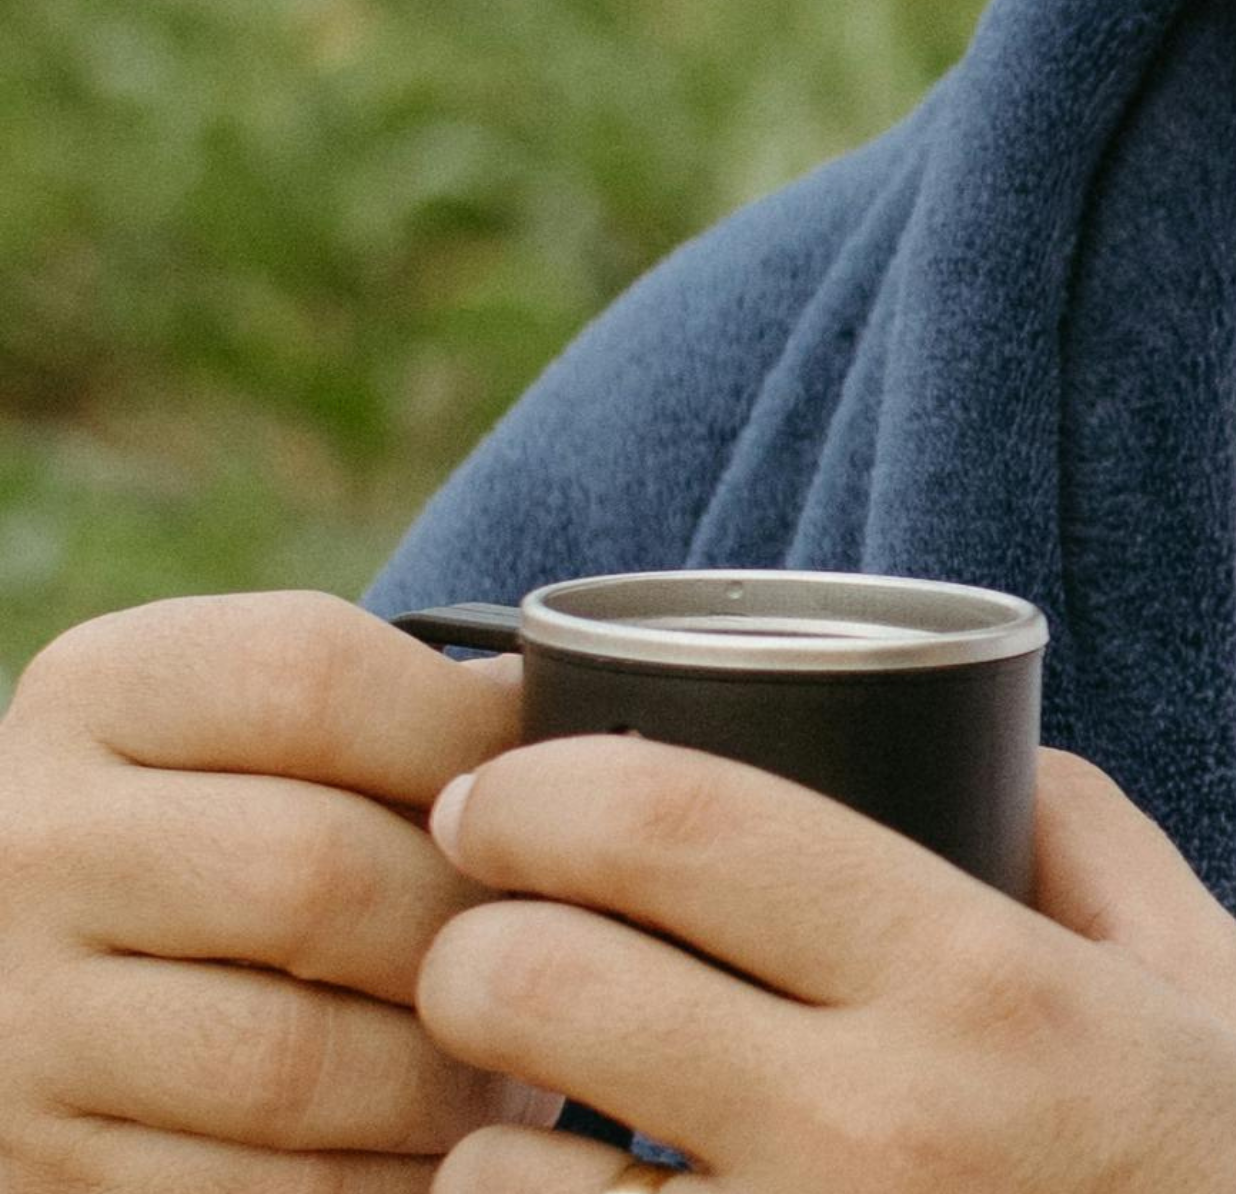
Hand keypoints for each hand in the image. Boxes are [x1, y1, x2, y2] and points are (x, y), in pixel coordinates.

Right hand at [0, 588, 535, 1188]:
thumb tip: (593, 725)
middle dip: (475, 930)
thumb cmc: (237, 842)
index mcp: (101, 693)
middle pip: (317, 875)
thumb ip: (402, 717)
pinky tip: (430, 1147)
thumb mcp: (265, 738)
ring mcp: (19, 1016)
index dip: (471, 736)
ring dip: (442, 1081)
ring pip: (292, 1060)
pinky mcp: (39, 1163)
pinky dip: (381, 1179)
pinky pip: (258, 1187)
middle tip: (567, 957)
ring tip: (509, 1064)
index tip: (554, 793)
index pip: (311, 678)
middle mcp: (32, 844)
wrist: (52, 993)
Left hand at [414, 738, 1235, 1193]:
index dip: (544, 786)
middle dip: (470, 944)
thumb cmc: (1232, 1193)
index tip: (499, 792)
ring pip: (493, 1174)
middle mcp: (868, 1126)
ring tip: (534, 1123)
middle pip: (542, 980)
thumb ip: (1091, 844)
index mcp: (982, 986)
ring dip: (484, 1137)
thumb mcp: (1210, 990)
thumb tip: (980, 744)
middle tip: (484, 940)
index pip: (690, 826)